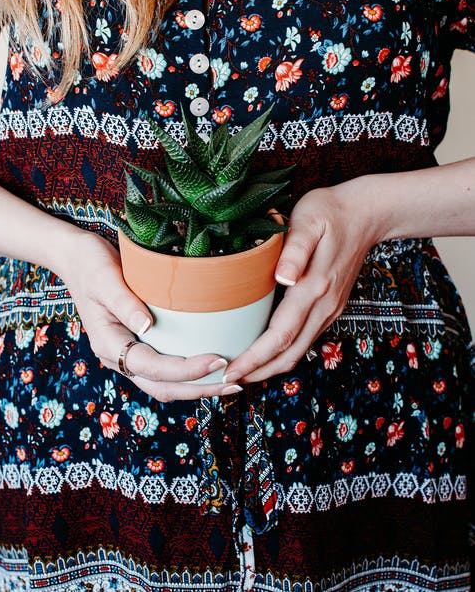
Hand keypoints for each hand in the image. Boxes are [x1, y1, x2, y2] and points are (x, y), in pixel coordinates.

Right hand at [58, 230, 240, 400]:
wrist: (77, 259)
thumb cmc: (91, 264)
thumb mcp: (105, 277)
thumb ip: (124, 302)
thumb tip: (148, 327)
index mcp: (108, 344)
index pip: (152, 367)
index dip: (187, 369)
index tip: (218, 360)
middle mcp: (117, 356)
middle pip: (162, 386)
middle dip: (199, 388)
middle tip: (235, 384)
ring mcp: (127, 354)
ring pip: (164, 384)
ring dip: (197, 387)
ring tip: (230, 382)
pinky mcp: (137, 346)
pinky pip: (165, 370)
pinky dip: (189, 374)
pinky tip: (211, 367)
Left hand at [223, 178, 382, 383]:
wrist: (366, 214)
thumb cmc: (330, 212)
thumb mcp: (309, 221)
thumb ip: (295, 250)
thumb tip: (283, 277)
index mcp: (314, 288)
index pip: (280, 335)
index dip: (254, 358)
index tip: (230, 371)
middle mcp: (324, 305)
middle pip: (290, 353)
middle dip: (258, 372)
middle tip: (225, 380)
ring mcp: (329, 308)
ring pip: (298, 350)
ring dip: (270, 366)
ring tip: (241, 372)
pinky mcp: (329, 306)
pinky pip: (304, 338)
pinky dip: (282, 353)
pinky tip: (263, 352)